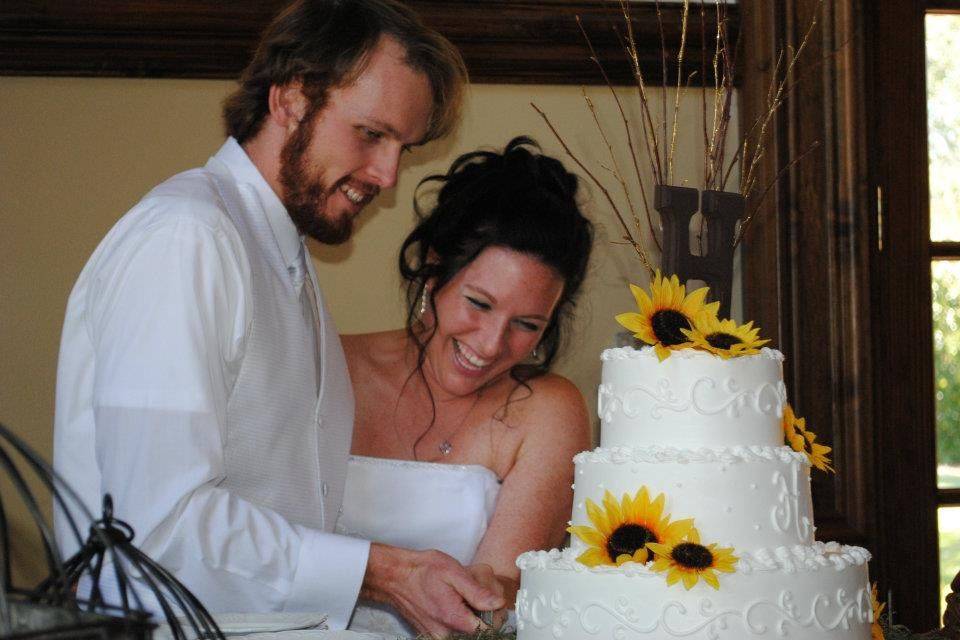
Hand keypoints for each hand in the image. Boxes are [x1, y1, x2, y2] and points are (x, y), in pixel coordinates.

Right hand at [361, 543, 504, 638]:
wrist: (396, 577)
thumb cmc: (423, 571)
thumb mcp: (454, 573)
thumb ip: (477, 592)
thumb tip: (498, 604)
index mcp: (453, 619)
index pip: (489, 629)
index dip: (493, 613)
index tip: (487, 598)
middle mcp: (445, 634)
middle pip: (479, 631)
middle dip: (482, 612)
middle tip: (473, 591)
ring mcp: (438, 636)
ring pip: (467, 631)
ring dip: (471, 614)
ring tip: (461, 595)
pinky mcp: (433, 635)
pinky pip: (455, 630)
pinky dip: (459, 617)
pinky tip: (454, 601)